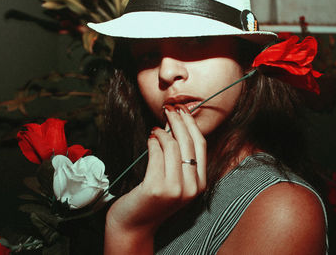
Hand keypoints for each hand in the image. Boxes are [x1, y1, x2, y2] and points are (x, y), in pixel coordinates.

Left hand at [104, 104, 205, 253]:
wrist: (134, 225)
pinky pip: (156, 154)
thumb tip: (176, 126)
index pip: (201, 145)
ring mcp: (175, 189)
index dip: (192, 124)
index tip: (183, 109)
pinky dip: (153, 142)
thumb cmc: (153, 200)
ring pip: (173, 146)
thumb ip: (181, 160)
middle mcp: (192, 188)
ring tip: (155, 129)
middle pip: (188, 142)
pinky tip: (150, 139)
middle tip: (169, 108)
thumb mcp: (175, 181)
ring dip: (162, 132)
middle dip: (178, 120)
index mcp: (200, 184)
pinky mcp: (156, 188)